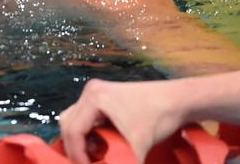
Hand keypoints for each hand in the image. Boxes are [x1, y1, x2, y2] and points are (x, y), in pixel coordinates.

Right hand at [59, 78, 181, 163]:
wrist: (179, 100)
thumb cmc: (159, 119)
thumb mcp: (138, 147)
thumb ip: (119, 163)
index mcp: (94, 98)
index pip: (73, 131)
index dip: (76, 155)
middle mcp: (90, 91)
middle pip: (68, 124)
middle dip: (76, 148)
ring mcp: (96, 91)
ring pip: (74, 120)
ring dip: (82, 141)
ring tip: (98, 155)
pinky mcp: (103, 95)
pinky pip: (85, 117)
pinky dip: (89, 133)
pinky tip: (103, 144)